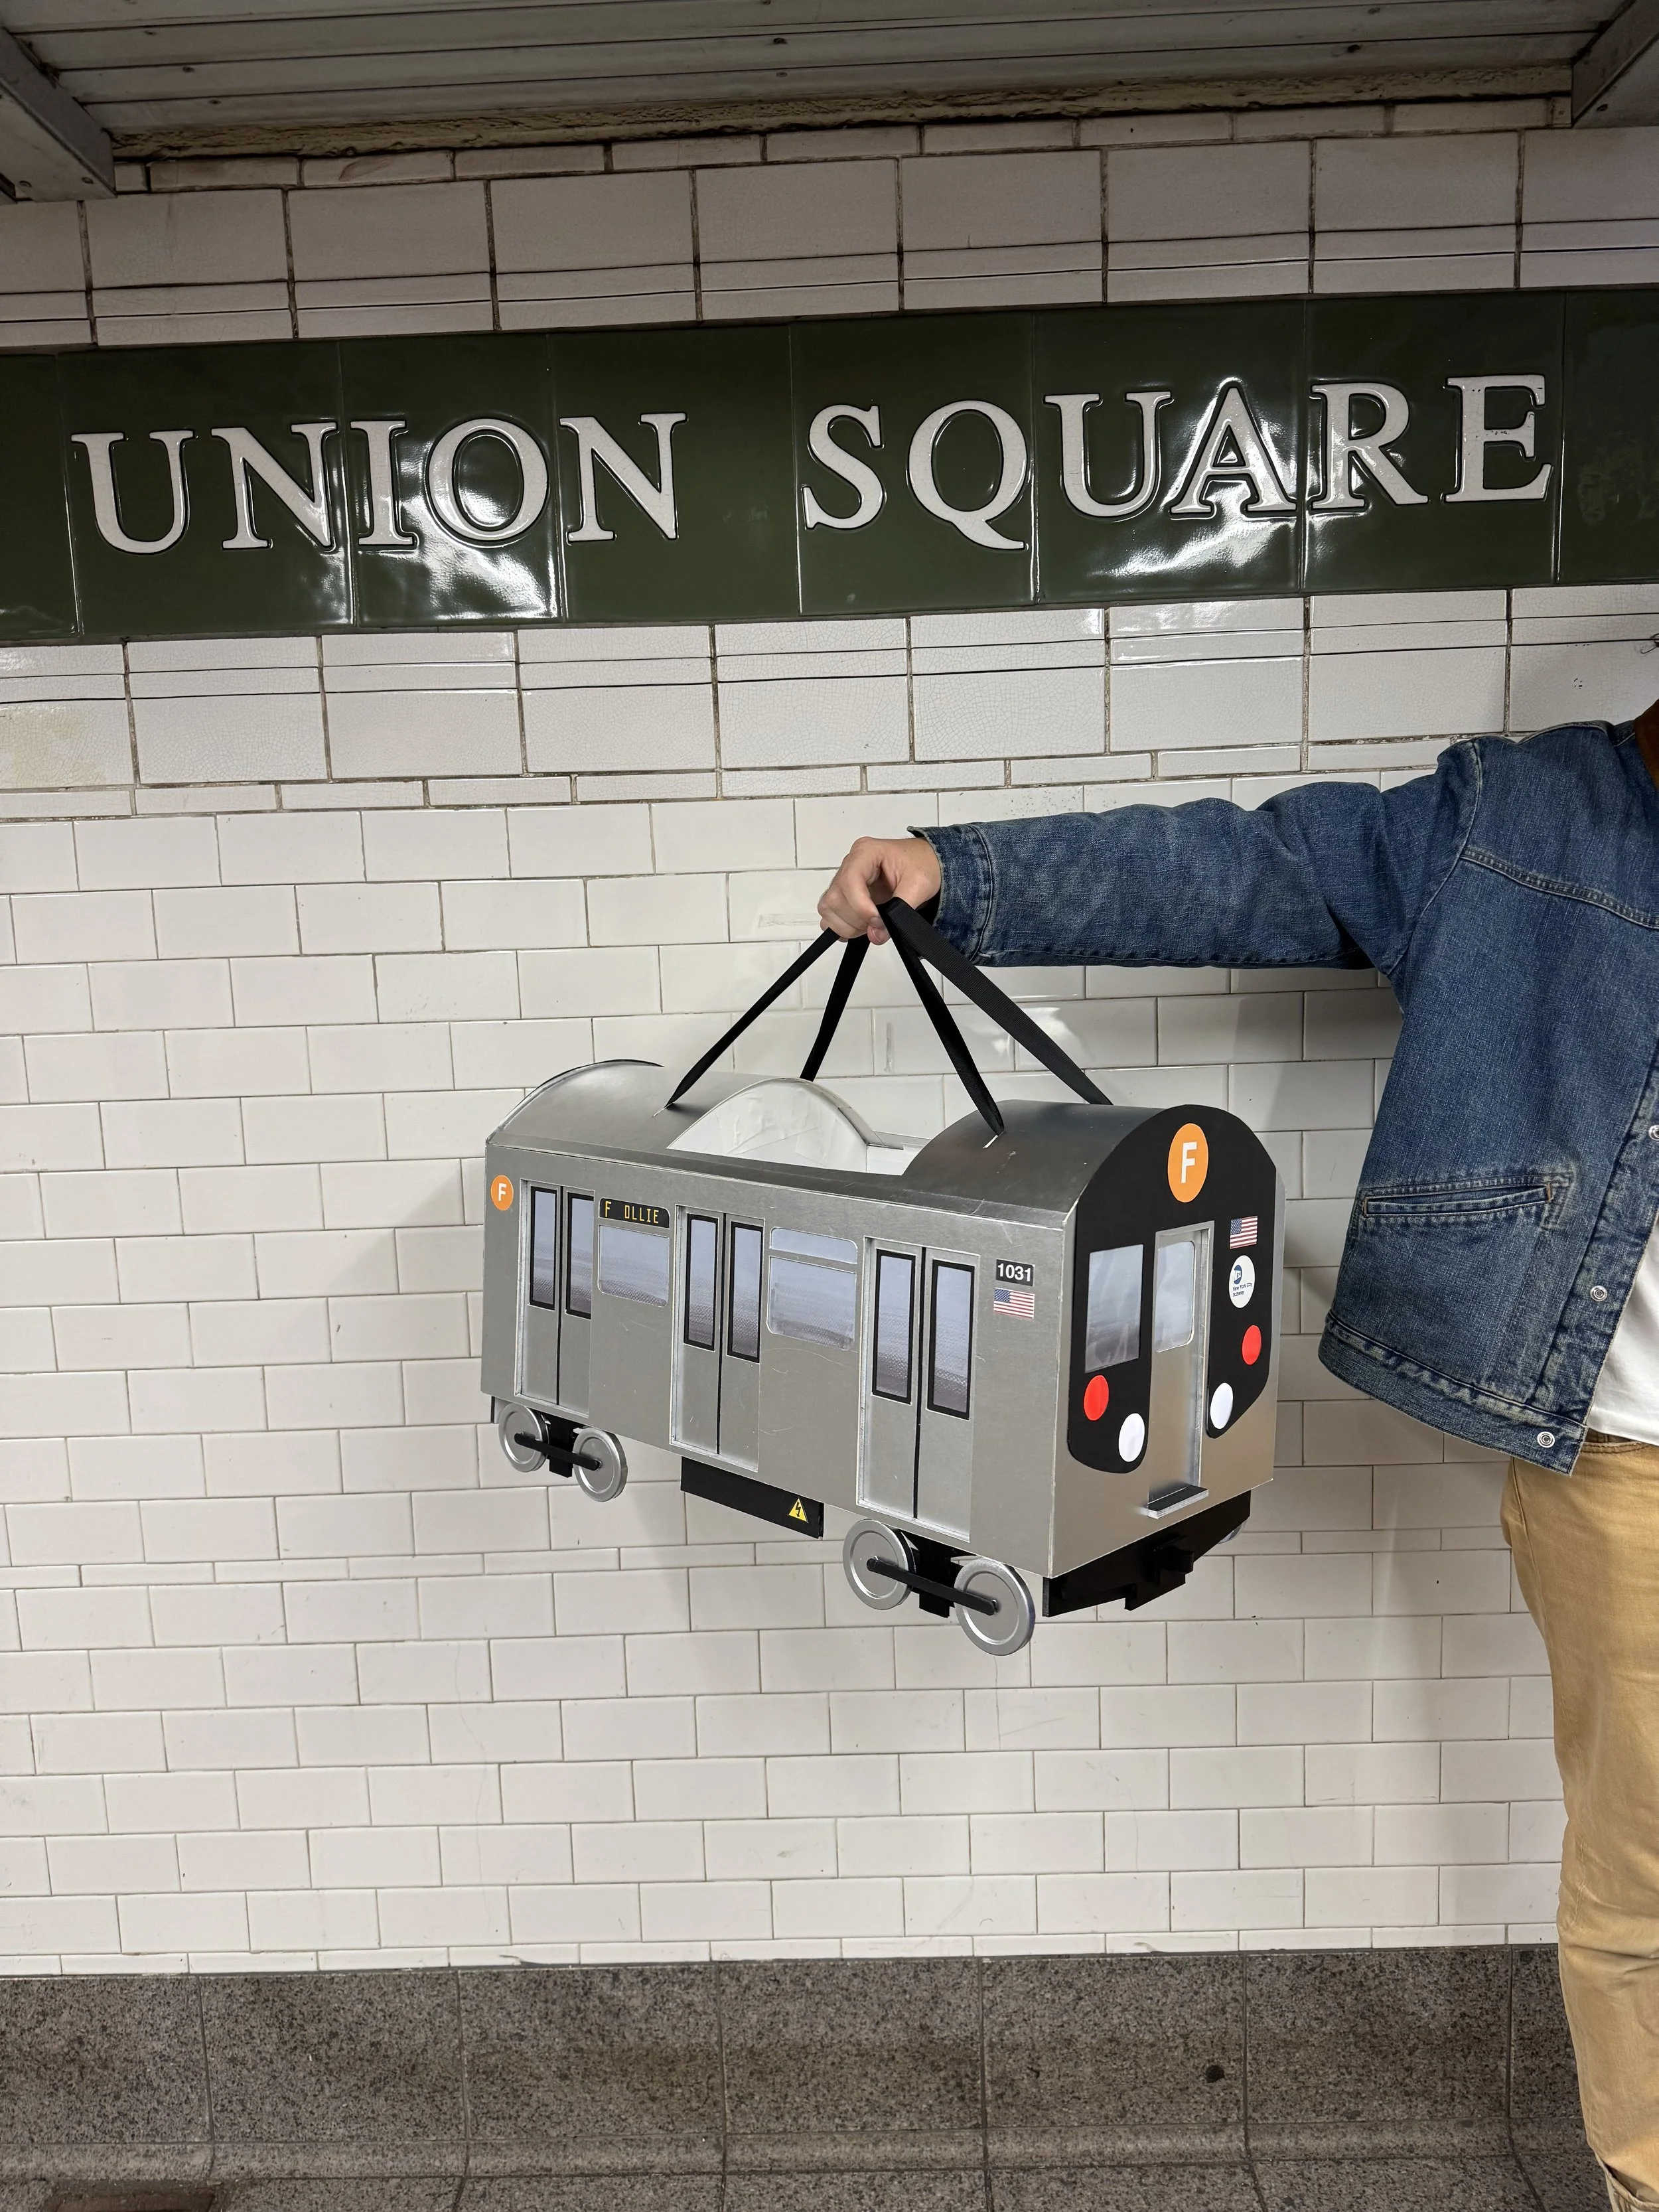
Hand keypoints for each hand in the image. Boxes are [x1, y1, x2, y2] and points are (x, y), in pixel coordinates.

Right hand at [818, 835, 941, 944]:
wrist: (927, 863)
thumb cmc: (922, 865)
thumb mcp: (919, 886)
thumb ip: (899, 911)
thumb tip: (877, 934)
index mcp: (866, 852)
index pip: (849, 881)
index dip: (860, 906)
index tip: (877, 921)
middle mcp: (851, 863)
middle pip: (835, 897)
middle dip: (855, 919)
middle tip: (878, 926)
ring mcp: (845, 879)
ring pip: (828, 907)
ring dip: (847, 925)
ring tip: (870, 927)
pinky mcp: (845, 894)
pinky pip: (830, 913)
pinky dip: (841, 926)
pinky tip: (860, 928)